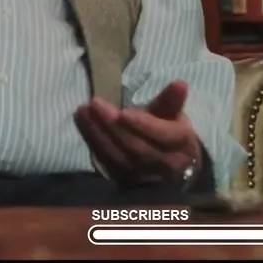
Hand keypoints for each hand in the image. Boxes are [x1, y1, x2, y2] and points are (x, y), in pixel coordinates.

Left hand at [74, 80, 202, 185]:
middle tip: (95, 104)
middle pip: (136, 147)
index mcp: (180, 144)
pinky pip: (106, 161)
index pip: (162, 136)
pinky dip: (92, 141)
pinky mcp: (123, 179)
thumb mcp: (175, 115)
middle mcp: (163, 164)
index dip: (143, 125)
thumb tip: (180, 84)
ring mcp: (141, 175)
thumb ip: (170, 101)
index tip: (124, 112)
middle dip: (113, 126)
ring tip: (83, 111)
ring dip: (97, 133)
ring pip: (118, 156)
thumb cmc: (171, 133)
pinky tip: (82, 122)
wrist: (172, 168)